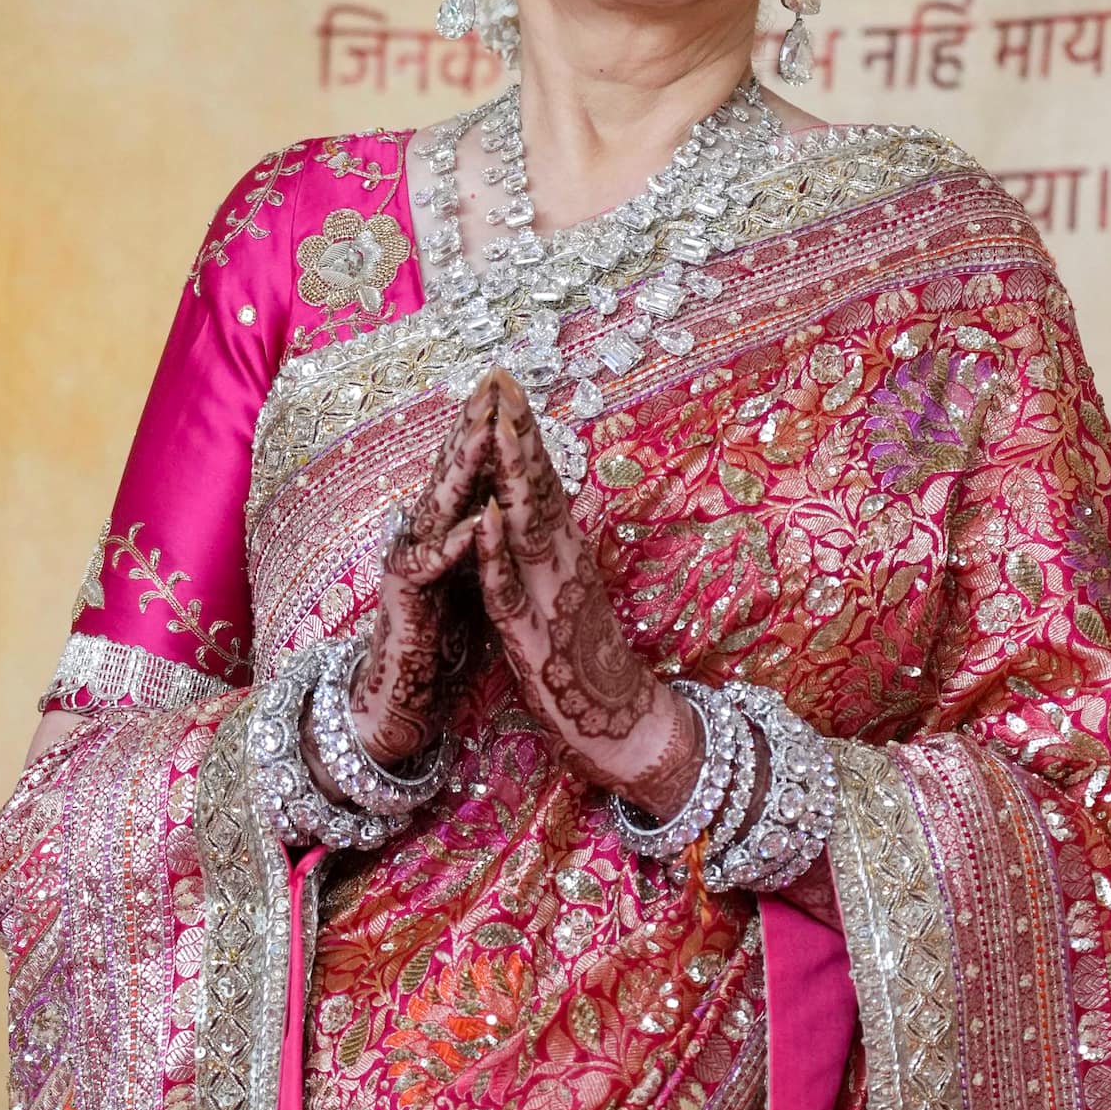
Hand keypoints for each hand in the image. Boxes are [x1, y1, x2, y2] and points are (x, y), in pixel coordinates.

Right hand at [330, 383, 492, 771]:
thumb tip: (504, 499)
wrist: (400, 697)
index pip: (470, 470)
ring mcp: (413, 566)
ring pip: (439, 508)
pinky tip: (474, 523)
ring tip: (482, 431)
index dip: (487, 428)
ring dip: (461, 470)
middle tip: (491, 381)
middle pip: (450, 474)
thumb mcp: (473, 576)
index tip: (511, 386)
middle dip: (471, 427)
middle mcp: (425, 538)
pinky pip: (432, 567)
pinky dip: (455, 545)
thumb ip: (484, 536)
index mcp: (448, 531)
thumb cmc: (441, 638)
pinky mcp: (408, 602)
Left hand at [473, 372, 701, 814]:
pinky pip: (512, 593)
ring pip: (527, 529)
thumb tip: (531, 509)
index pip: (542, 482)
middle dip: (518, 434)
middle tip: (500, 381)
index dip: (523, 433)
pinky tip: (485, 521)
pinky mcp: (536, 640)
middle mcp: (562, 566)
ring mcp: (550, 600)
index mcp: (565, 555)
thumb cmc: (591, 663)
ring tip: (495, 429)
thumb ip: (551, 552)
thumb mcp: (569, 594)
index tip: (504, 385)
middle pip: (538, 490)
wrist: (625, 729)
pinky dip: (498, 555)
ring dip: (511, 478)